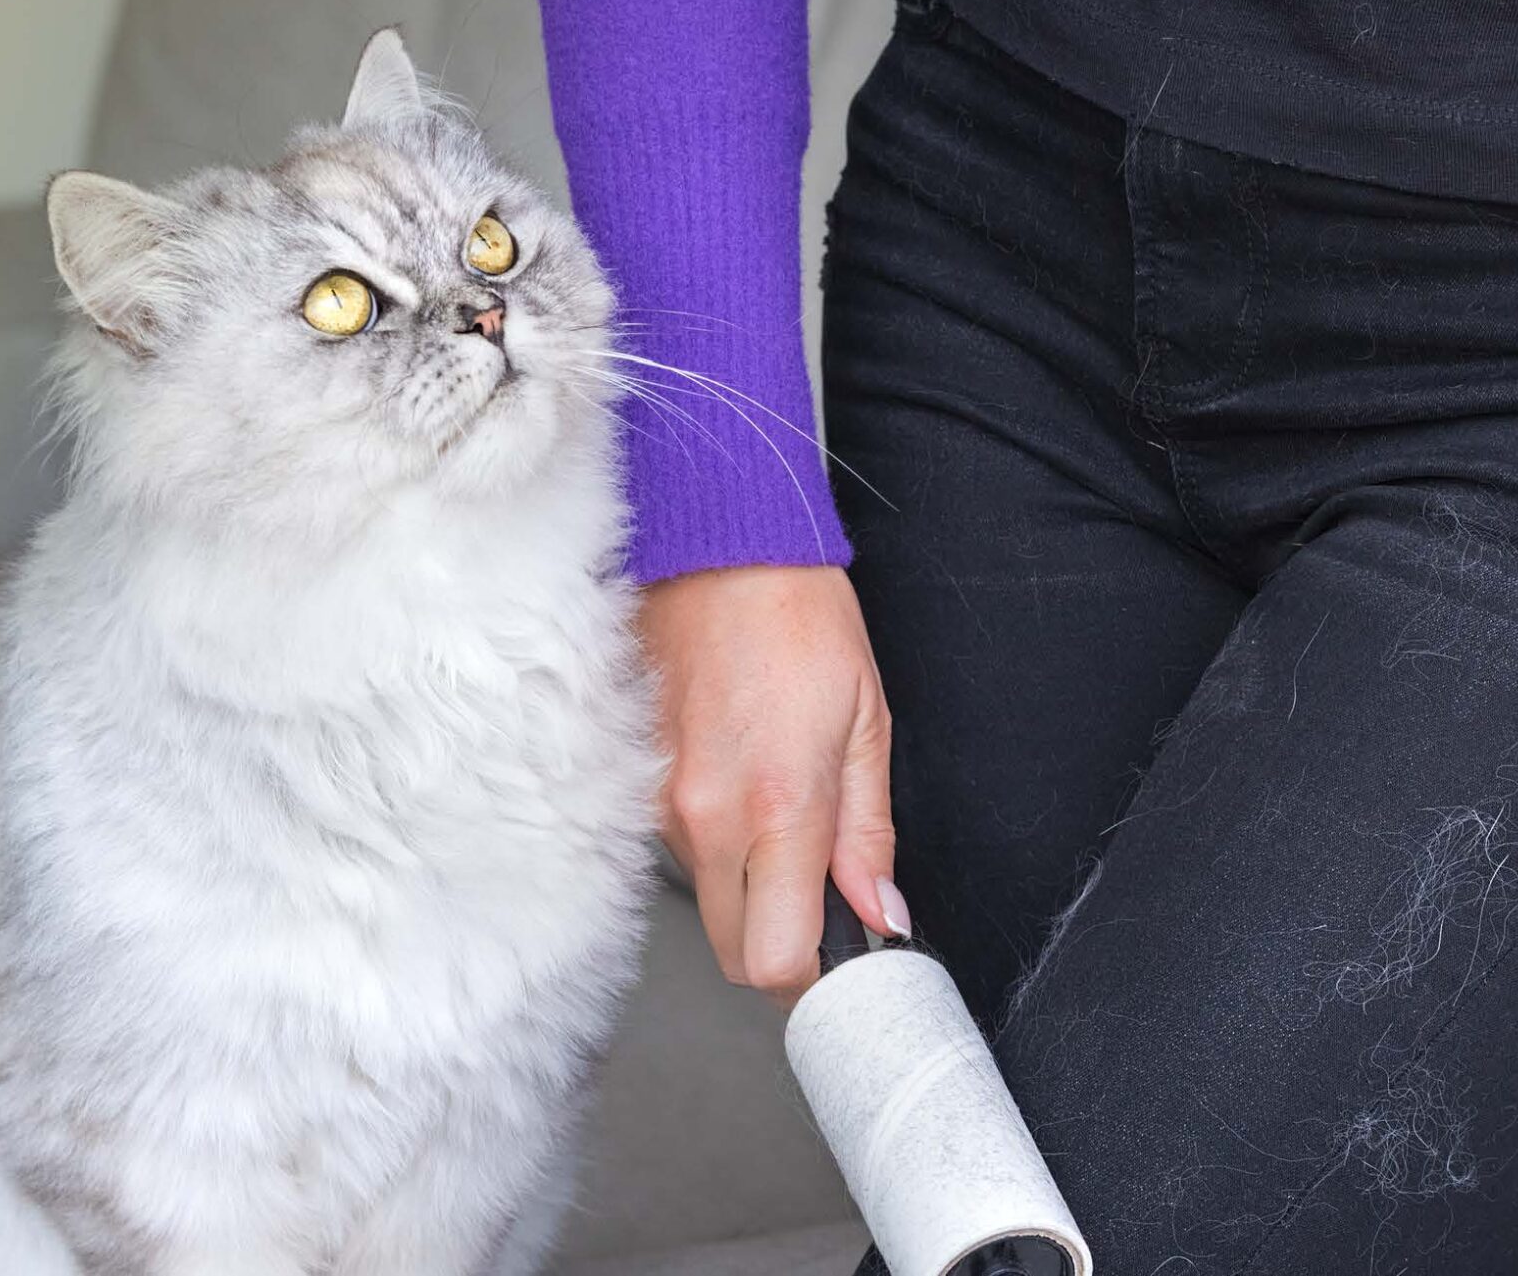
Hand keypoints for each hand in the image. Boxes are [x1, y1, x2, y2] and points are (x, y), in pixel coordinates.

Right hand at [639, 565, 905, 1003]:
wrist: (714, 545)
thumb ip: (868, 833)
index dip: (815, 972)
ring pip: (709, 900)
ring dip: (748, 888)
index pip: (777, 959)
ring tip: (781, 812)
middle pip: (737, 949)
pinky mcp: (636, 785)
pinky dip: (716, 844)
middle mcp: (707, 819)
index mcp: (778, 807)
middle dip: (782, 943)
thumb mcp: (866, 720)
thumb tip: (880, 914)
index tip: (845, 950)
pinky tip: (741, 782)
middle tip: (822, 896)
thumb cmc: (797, 618)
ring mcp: (661, 805)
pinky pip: (680, 850)